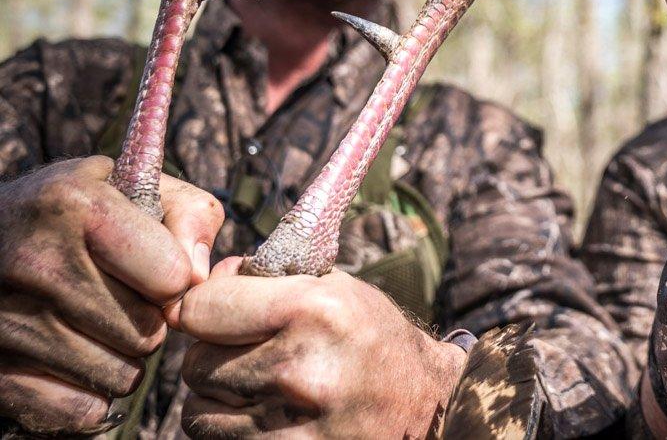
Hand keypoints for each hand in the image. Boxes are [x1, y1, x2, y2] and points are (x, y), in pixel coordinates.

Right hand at [0, 156, 221, 433]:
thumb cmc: (73, 209)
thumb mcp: (130, 183)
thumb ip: (189, 215)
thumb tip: (199, 279)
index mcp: (77, 206)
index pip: (171, 276)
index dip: (176, 279)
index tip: (157, 272)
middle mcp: (36, 262)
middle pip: (147, 334)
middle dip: (149, 321)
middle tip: (122, 300)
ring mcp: (7, 320)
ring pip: (119, 375)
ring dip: (122, 357)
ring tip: (98, 324)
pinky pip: (80, 410)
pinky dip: (88, 394)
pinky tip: (75, 358)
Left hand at [178, 260, 466, 436]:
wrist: (428, 408)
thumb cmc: (376, 340)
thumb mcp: (337, 290)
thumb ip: (268, 282)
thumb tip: (203, 284)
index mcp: (316, 311)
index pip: (204, 308)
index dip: (203, 307)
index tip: (213, 311)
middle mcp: (300, 369)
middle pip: (196, 362)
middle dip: (212, 353)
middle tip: (244, 350)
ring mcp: (292, 424)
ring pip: (198, 409)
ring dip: (218, 397)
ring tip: (258, 384)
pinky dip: (229, 427)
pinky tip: (264, 412)